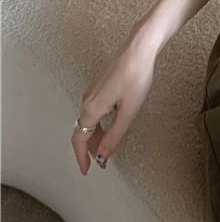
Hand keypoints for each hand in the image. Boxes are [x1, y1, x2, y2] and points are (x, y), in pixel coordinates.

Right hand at [71, 34, 156, 175]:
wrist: (139, 50)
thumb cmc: (136, 77)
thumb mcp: (128, 112)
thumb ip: (115, 135)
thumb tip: (103, 154)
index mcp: (91, 109)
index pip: (79, 139)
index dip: (81, 157)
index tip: (86, 171)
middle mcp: (87, 100)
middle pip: (82, 131)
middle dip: (89, 148)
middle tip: (100, 162)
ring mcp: (92, 92)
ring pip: (88, 120)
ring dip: (95, 136)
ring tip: (107, 147)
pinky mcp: (100, 86)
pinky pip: (94, 111)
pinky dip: (99, 124)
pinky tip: (110, 125)